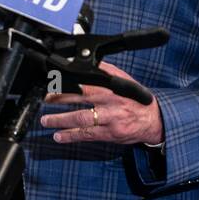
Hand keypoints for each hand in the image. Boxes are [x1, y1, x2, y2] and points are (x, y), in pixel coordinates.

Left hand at [40, 61, 162, 145]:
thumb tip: (87, 63)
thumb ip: (106, 71)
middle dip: (61, 99)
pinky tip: (58, 136)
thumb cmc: (136, 99)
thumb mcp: (124, 80)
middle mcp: (111, 103)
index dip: (70, 83)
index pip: (88, 82)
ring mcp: (110, 120)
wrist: (152, 120)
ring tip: (46, 121)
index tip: (55, 82)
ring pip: (82, 120)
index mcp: (113, 87)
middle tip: (47, 99)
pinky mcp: (109, 134)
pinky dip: (71, 136)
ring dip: (61, 120)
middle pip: (82, 99)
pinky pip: (87, 135)